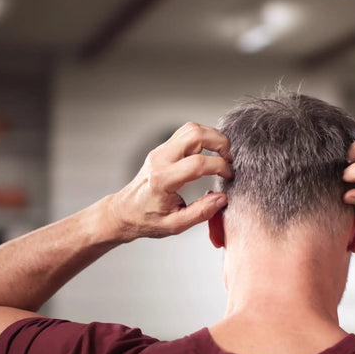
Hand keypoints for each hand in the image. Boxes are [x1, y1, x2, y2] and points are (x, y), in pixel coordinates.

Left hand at [107, 122, 232, 240]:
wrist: (125, 212)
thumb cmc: (147, 220)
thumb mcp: (175, 225)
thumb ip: (201, 212)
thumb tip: (222, 198)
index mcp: (162, 180)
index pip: (197, 163)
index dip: (220, 166)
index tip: (229, 176)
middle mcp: (160, 160)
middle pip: (195, 135)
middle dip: (219, 142)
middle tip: (230, 158)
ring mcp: (160, 151)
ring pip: (191, 128)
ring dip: (212, 136)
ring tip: (222, 154)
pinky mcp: (162, 149)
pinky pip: (186, 133)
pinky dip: (203, 137)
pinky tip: (210, 151)